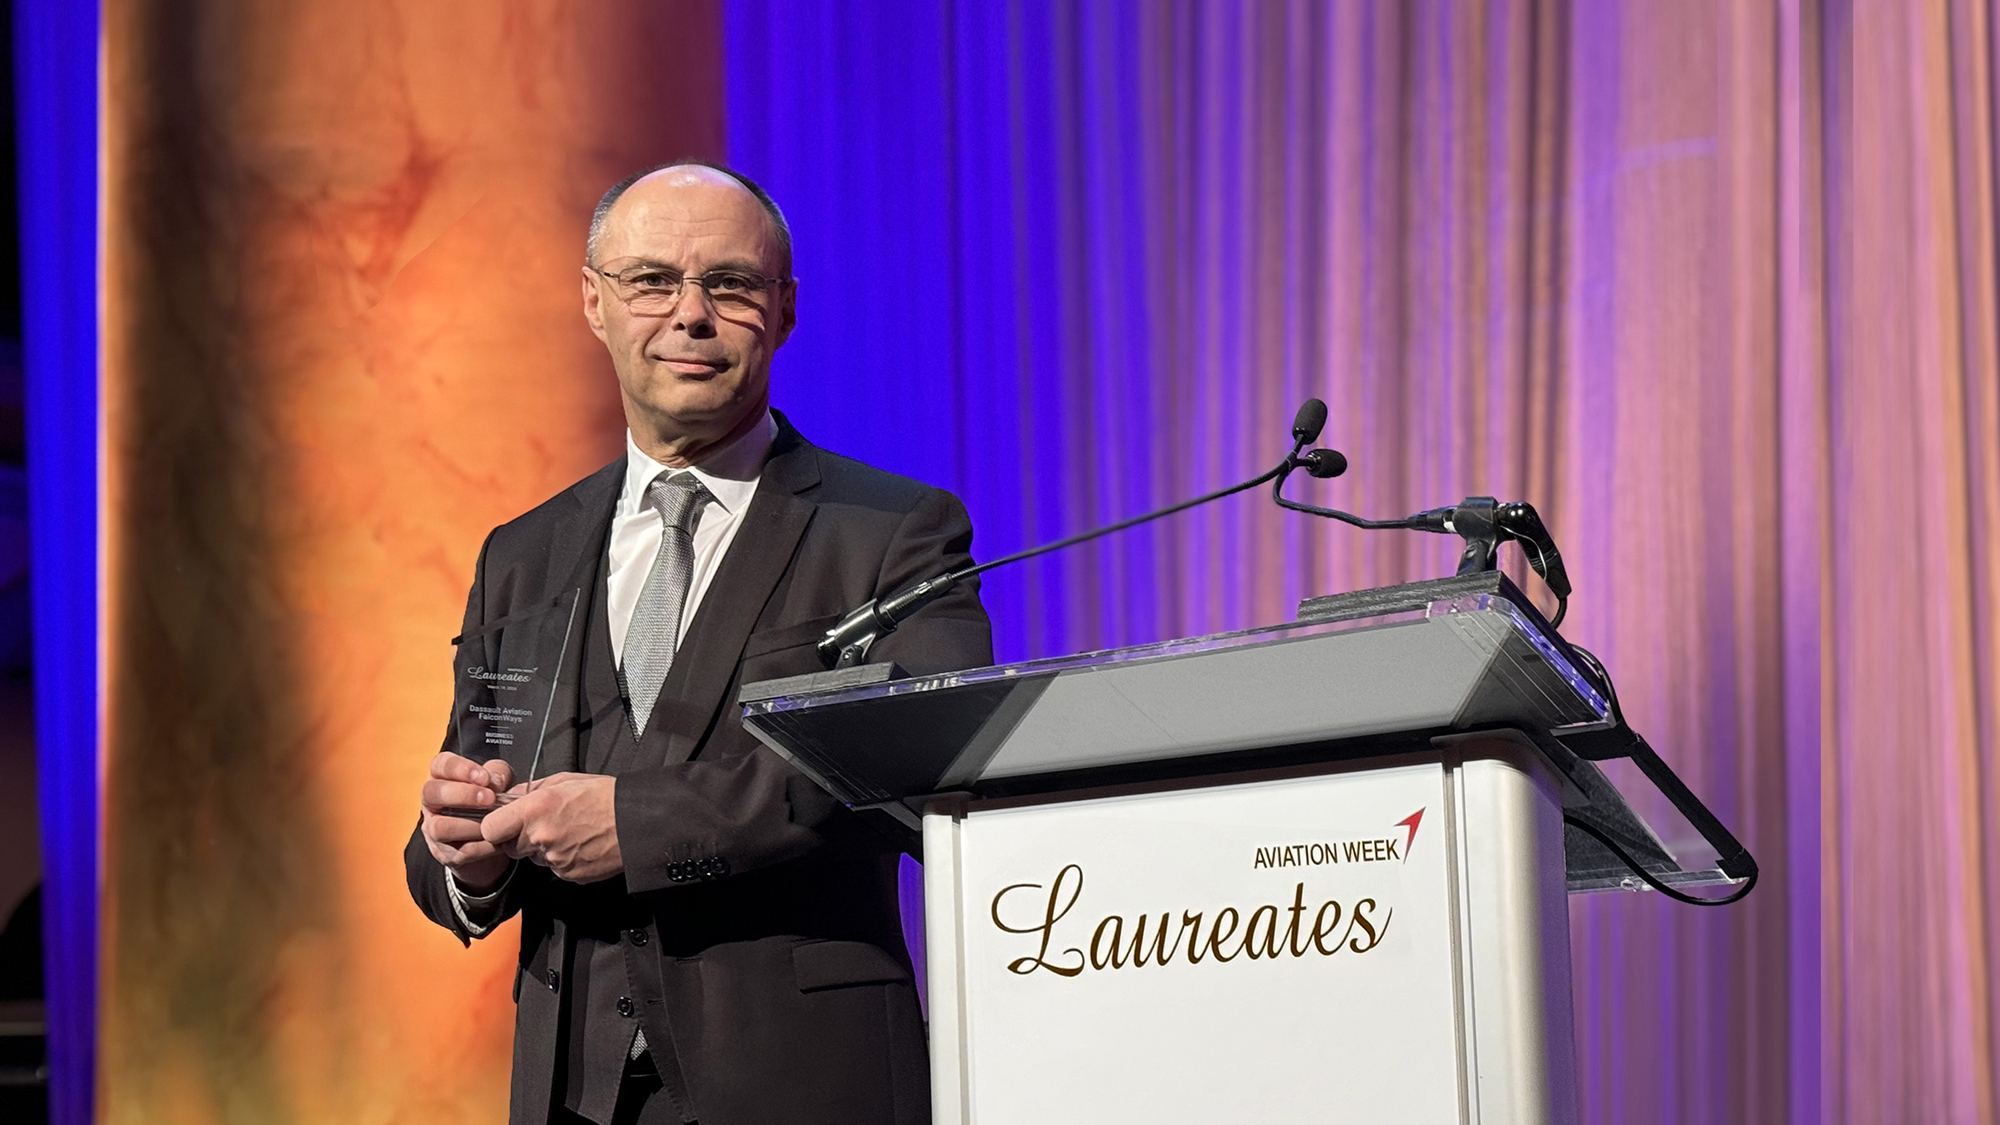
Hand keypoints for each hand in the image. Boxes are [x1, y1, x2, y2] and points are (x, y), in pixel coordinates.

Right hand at [419, 752, 517, 891]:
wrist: (495, 837)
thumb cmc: (491, 801)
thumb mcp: (498, 781)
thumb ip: (498, 774)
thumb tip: (496, 782)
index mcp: (443, 777)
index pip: (440, 765)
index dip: (460, 769)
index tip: (484, 777)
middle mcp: (432, 801)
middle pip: (430, 793)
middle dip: (462, 795)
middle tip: (489, 798)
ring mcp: (433, 828)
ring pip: (438, 827)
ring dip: (469, 825)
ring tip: (492, 824)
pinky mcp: (444, 853)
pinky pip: (456, 852)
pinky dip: (480, 847)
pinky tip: (496, 841)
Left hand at [480, 772, 622, 883]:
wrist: (636, 822)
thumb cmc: (604, 796)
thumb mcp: (564, 780)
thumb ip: (531, 790)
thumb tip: (510, 797)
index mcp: (536, 809)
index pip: (490, 829)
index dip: (494, 827)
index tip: (502, 823)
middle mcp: (541, 837)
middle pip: (509, 847)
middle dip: (518, 838)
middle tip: (541, 825)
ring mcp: (555, 860)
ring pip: (533, 858)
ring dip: (542, 848)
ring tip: (568, 831)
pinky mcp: (568, 875)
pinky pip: (554, 868)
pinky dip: (562, 858)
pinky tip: (578, 843)